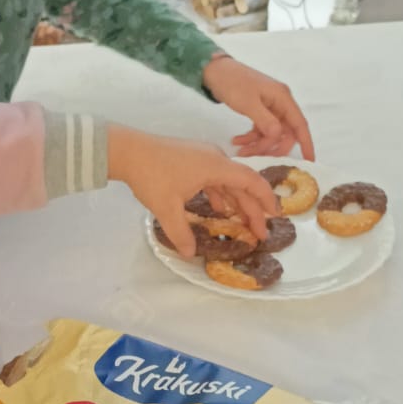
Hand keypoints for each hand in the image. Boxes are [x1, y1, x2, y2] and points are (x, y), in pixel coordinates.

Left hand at [107, 127, 280, 257]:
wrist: (127, 149)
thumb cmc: (150, 175)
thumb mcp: (166, 208)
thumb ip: (181, 233)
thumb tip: (190, 254)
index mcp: (216, 166)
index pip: (251, 181)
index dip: (266, 199)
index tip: (275, 217)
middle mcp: (214, 158)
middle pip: (242, 184)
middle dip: (253, 208)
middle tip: (260, 232)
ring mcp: (203, 156)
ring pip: (228, 181)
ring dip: (237, 201)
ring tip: (243, 223)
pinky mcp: (192, 158)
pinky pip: (215, 177)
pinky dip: (221, 194)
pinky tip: (219, 209)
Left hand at [201, 56, 314, 160]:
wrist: (214, 70)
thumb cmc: (232, 82)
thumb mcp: (248, 103)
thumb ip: (265, 120)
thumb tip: (278, 136)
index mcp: (282, 98)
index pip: (300, 124)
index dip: (306, 144)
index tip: (309, 161)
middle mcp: (280, 102)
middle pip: (285, 132)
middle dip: (272, 147)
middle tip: (257, 157)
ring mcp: (269, 106)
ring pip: (271, 133)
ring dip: (259, 144)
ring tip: (241, 150)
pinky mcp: (259, 109)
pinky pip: (260, 128)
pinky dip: (251, 137)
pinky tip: (237, 141)